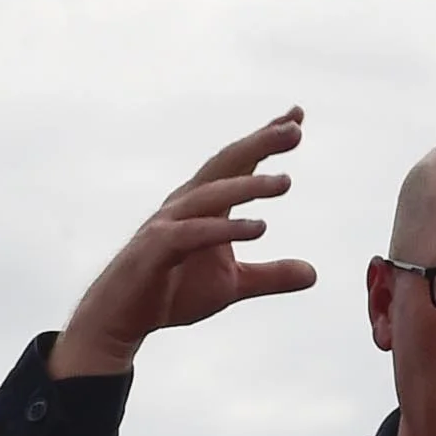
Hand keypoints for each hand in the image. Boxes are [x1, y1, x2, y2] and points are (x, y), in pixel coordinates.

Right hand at [53, 109, 317, 377]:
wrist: (121, 319)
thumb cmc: (172, 292)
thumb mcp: (231, 286)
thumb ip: (270, 276)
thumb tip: (313, 273)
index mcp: (205, 204)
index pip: (238, 163)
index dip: (265, 139)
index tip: (297, 116)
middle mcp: (186, 204)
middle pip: (226, 164)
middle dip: (259, 143)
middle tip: (294, 128)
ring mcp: (168, 224)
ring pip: (211, 194)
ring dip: (249, 186)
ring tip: (286, 182)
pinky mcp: (156, 249)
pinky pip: (194, 234)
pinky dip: (226, 229)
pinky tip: (260, 227)